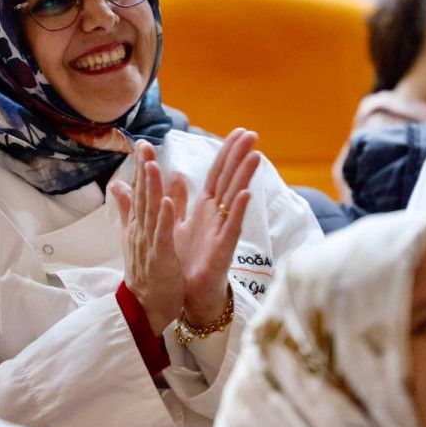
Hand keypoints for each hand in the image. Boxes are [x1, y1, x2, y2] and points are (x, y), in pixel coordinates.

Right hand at [111, 143, 184, 334]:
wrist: (145, 307)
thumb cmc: (146, 271)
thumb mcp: (135, 235)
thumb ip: (129, 208)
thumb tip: (118, 183)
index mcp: (138, 224)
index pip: (139, 191)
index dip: (140, 167)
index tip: (142, 143)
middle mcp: (140, 230)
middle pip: (142, 196)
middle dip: (143, 170)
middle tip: (144, 145)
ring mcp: (149, 244)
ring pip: (151, 212)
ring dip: (152, 188)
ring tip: (152, 165)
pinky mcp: (161, 258)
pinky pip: (163, 236)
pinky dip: (165, 219)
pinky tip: (168, 203)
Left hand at [173, 129, 259, 325]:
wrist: (189, 294)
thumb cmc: (186, 261)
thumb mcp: (173, 223)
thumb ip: (172, 198)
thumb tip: (170, 172)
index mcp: (205, 208)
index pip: (217, 173)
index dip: (227, 152)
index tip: (238, 132)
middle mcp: (217, 215)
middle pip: (229, 180)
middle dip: (240, 156)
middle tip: (252, 134)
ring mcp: (222, 230)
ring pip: (235, 198)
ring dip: (244, 176)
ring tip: (255, 155)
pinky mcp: (223, 249)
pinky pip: (232, 227)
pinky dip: (238, 210)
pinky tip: (246, 194)